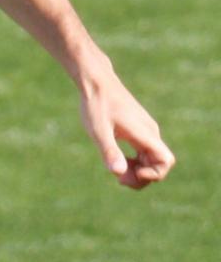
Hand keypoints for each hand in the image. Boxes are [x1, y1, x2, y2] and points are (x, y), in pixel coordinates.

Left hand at [79, 71, 174, 188]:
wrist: (96, 82)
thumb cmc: (96, 105)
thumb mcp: (98, 130)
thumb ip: (109, 151)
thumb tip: (118, 173)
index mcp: (144, 134)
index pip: (166, 160)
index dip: (154, 173)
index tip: (132, 172)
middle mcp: (149, 133)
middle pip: (159, 164)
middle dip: (142, 177)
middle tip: (119, 179)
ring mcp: (144, 131)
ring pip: (151, 159)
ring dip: (138, 170)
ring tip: (117, 173)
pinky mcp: (137, 129)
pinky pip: (143, 152)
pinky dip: (134, 161)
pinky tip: (117, 160)